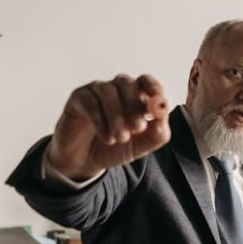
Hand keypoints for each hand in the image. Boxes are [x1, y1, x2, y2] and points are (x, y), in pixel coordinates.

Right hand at [47, 74, 170, 180]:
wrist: (85, 162)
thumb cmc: (115, 148)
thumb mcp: (141, 146)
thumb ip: (157, 133)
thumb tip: (163, 116)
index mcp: (135, 96)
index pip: (146, 81)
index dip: (153, 88)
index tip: (158, 102)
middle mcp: (116, 89)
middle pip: (128, 84)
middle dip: (134, 107)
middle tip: (137, 128)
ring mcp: (96, 91)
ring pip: (108, 91)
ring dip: (117, 116)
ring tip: (119, 139)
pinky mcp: (79, 98)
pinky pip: (90, 101)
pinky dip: (100, 120)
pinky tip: (106, 137)